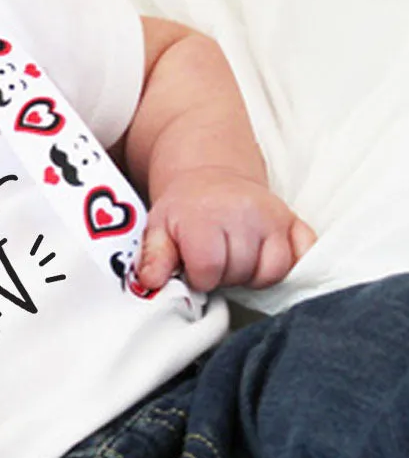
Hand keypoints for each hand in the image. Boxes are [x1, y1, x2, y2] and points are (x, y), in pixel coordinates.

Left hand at [137, 167, 315, 292]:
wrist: (212, 175)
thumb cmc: (185, 208)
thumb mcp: (159, 227)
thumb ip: (154, 256)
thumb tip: (151, 282)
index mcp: (206, 217)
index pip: (209, 271)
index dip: (199, 277)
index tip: (194, 267)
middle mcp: (244, 214)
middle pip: (241, 273)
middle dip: (226, 276)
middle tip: (216, 261)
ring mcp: (274, 217)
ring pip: (275, 271)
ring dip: (255, 275)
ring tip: (237, 260)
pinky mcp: (295, 221)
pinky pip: (305, 255)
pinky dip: (290, 264)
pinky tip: (265, 258)